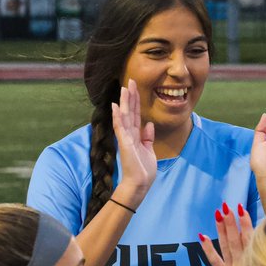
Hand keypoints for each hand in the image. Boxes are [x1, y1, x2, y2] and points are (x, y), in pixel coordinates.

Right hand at [110, 79, 155, 204]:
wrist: (139, 184)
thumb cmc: (143, 171)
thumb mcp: (149, 150)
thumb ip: (148, 137)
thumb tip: (149, 124)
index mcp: (136, 135)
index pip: (136, 114)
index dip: (136, 101)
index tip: (134, 88)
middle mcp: (129, 134)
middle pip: (130, 111)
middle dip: (130, 96)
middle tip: (130, 81)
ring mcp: (126, 138)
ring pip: (125, 116)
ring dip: (125, 102)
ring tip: (124, 88)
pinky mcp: (125, 144)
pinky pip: (121, 127)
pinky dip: (118, 117)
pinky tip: (116, 106)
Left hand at [199, 201, 252, 265]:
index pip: (250, 240)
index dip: (246, 224)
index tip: (242, 209)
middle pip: (236, 241)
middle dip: (232, 222)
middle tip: (227, 206)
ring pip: (225, 247)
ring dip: (222, 230)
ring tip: (218, 213)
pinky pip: (214, 262)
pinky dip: (208, 249)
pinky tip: (201, 236)